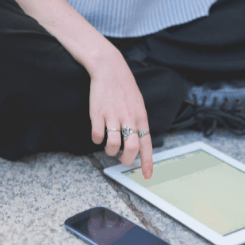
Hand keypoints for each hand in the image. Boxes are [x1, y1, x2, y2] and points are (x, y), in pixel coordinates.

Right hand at [88, 52, 152, 178]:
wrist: (109, 68)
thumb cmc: (124, 88)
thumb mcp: (138, 104)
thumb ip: (138, 122)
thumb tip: (139, 141)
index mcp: (141, 117)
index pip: (147, 144)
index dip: (147, 162)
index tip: (147, 176)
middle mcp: (128, 118)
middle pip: (131, 148)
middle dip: (126, 160)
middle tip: (122, 160)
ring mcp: (113, 116)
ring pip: (114, 145)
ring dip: (110, 151)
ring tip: (109, 148)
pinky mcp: (98, 114)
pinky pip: (97, 136)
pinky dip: (97, 140)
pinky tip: (98, 135)